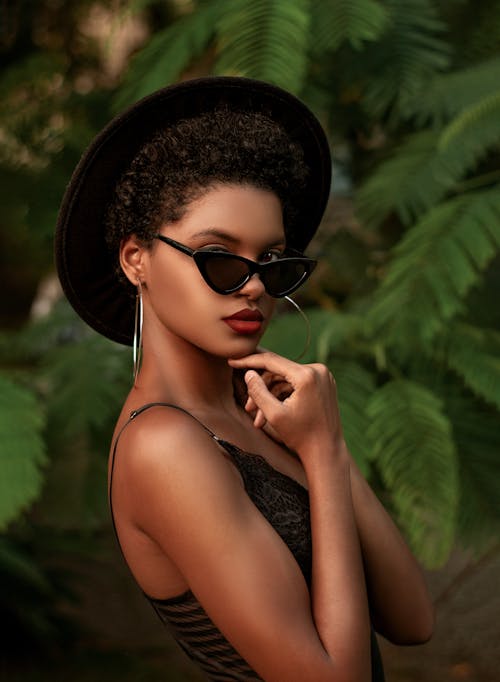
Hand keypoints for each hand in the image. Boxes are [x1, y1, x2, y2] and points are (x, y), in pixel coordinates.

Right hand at [228, 352, 343, 457]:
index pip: (271, 361)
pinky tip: (271, 415)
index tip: (232, 361)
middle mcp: (318, 370)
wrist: (327, 451)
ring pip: (285, 380)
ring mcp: (322, 376)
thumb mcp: (274, 415)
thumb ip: (258, 391)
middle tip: (248, 408)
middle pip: (278, 372)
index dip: (249, 360)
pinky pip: (295, 385)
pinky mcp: (323, 384)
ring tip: (258, 418)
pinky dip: (282, 397)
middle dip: (261, 389)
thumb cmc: (301, 436)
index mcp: (307, 375)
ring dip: (270, 396)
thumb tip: (248, 373)